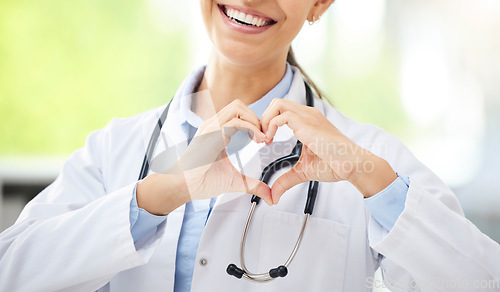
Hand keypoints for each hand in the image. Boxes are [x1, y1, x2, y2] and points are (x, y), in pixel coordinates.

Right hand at [138, 100, 272, 214]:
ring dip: (254, 120)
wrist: (185, 187)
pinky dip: (250, 128)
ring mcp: (211, 127)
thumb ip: (253, 185)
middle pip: (239, 105)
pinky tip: (257, 140)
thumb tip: (270, 196)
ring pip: (237, 107)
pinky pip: (234, 122)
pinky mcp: (211, 134)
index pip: (239, 113)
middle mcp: (213, 126)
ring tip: (262, 138)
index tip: (264, 140)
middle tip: (265, 137)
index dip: (255, 123)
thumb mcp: (235, 181)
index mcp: (217, 131)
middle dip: (257, 118)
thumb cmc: (203, 181)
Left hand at [260, 98, 396, 203]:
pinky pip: (281, 115)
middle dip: (263, 119)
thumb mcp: (303, 172)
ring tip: (264, 139)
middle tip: (261, 139)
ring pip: (277, 104)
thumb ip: (286, 180)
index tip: (264, 141)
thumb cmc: (335, 165)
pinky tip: (270, 140)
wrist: (352, 165)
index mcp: (306, 121)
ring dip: (265, 121)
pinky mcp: (307, 123)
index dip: (268, 123)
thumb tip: (273, 196)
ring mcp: (307, 116)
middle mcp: (306, 114)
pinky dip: (270, 126)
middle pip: (276, 103)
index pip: (281, 110)